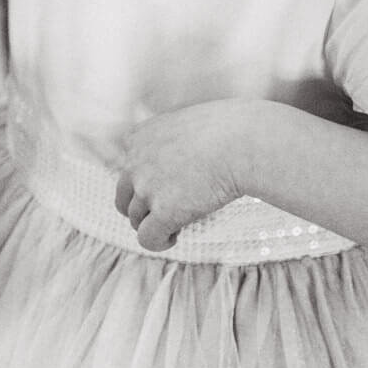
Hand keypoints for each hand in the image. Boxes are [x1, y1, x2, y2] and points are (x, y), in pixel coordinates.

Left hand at [114, 100, 255, 250]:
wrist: (243, 142)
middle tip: (168, 211)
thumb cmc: (228, 131)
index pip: (128, 169)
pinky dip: (158, 242)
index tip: (169, 186)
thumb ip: (172, 143)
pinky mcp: (164, 211)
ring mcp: (147, 188)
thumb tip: (178, 169)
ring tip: (177, 224)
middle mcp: (135, 162)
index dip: (145, 182)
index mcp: (138, 138)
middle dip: (142, 208)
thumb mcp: (187, 125)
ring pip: (135, 219)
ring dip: (153, 224)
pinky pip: (147, 238)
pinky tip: (174, 236)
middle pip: (124, 197)